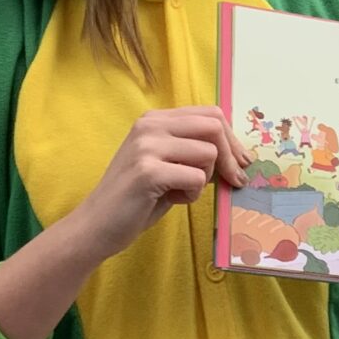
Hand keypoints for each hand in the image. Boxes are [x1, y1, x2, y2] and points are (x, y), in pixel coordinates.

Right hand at [70, 106, 247, 260]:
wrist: (96, 225)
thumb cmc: (137, 198)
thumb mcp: (166, 164)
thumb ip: (192, 150)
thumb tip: (238, 154)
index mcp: (155, 119)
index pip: (209, 114)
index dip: (232, 138)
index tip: (242, 162)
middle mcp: (150, 125)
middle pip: (214, 126)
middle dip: (231, 156)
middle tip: (236, 180)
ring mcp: (147, 146)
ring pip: (208, 153)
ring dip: (205, 179)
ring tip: (181, 191)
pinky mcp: (148, 171)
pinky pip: (197, 178)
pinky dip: (192, 194)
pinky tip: (172, 200)